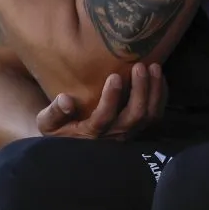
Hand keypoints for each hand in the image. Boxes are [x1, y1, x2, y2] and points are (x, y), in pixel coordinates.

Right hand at [36, 63, 166, 139]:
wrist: (72, 143)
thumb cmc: (58, 128)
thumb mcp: (47, 122)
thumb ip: (54, 112)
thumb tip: (66, 99)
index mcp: (90, 134)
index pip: (104, 118)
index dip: (111, 99)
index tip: (115, 76)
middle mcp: (113, 136)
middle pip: (134, 117)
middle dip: (140, 91)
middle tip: (140, 66)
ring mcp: (129, 133)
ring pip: (149, 117)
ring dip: (154, 91)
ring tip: (153, 67)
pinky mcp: (139, 129)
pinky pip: (156, 116)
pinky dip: (161, 96)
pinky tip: (159, 77)